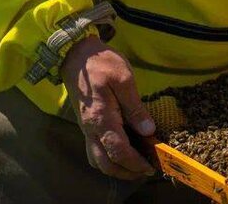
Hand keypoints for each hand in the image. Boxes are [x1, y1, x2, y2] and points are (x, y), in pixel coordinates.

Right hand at [60, 36, 156, 179]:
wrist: (76, 55)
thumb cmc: (101, 63)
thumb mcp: (123, 78)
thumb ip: (135, 106)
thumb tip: (148, 130)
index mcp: (102, 118)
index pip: (118, 151)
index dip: (135, 163)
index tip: (151, 166)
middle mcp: (91, 129)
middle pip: (105, 163)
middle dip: (126, 172)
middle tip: (145, 170)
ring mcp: (86, 128)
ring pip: (97, 160)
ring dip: (115, 168)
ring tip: (134, 164)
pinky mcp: (85, 124)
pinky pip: (94, 150)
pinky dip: (107, 158)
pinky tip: (121, 150)